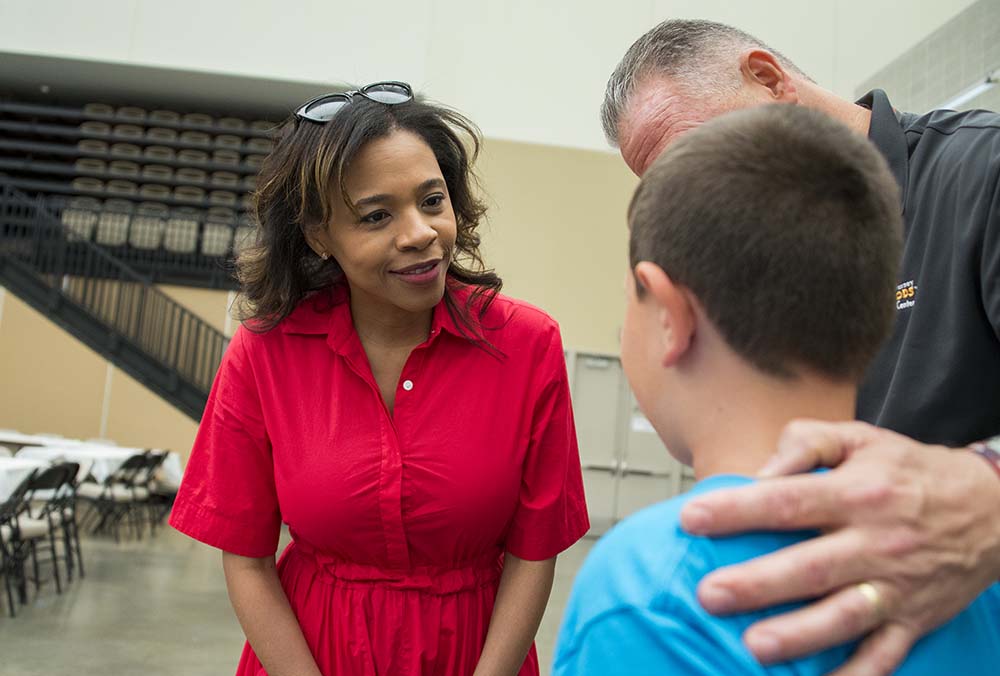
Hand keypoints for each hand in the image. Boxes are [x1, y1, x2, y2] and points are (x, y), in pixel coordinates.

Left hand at [679, 419, 999, 675]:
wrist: (992, 508)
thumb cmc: (910, 471)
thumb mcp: (860, 437)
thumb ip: (805, 444)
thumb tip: (760, 473)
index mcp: (857, 493)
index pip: (788, 501)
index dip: (738, 510)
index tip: (693, 518)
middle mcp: (876, 542)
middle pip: (810, 567)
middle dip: (757, 584)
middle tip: (710, 594)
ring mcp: (896, 587)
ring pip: (844, 617)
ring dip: (799, 634)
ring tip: (755, 646)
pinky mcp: (915, 620)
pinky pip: (884, 655)